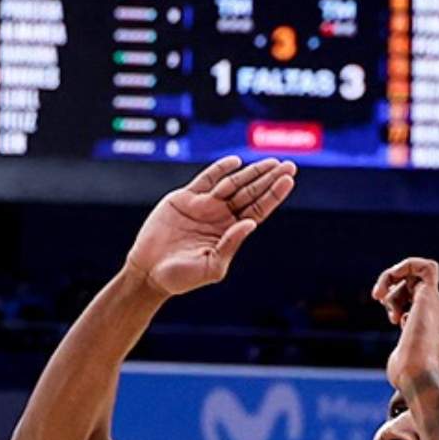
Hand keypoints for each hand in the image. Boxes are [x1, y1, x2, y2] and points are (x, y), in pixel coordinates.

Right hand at [125, 157, 296, 295]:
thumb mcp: (211, 266)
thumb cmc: (180, 277)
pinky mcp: (184, 199)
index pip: (258, 209)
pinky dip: (220, 169)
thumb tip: (251, 223)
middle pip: (250, 193)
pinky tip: (235, 162)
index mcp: (231, 233)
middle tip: (289, 166)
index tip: (288, 180)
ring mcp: (204, 206)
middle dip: (269, 179)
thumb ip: (231, 244)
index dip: (273, 195)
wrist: (148, 272)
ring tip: (270, 162)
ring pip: (233, 183)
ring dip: (252, 172)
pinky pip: (206, 179)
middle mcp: (221, 217)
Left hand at [373, 257, 438, 392]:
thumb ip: (407, 352)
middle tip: (380, 300)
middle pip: (414, 283)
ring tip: (381, 298)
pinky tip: (388, 282)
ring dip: (391, 278)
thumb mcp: (406, 359)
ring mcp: (438, 303)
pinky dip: (405, 265)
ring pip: (415, 272)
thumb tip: (402, 360)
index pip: (419, 298)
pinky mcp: (430, 297)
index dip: (400, 299)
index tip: (391, 315)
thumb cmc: (407, 375)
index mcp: (437, 323)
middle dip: (393, 289)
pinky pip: (427, 267)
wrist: (417, 376)